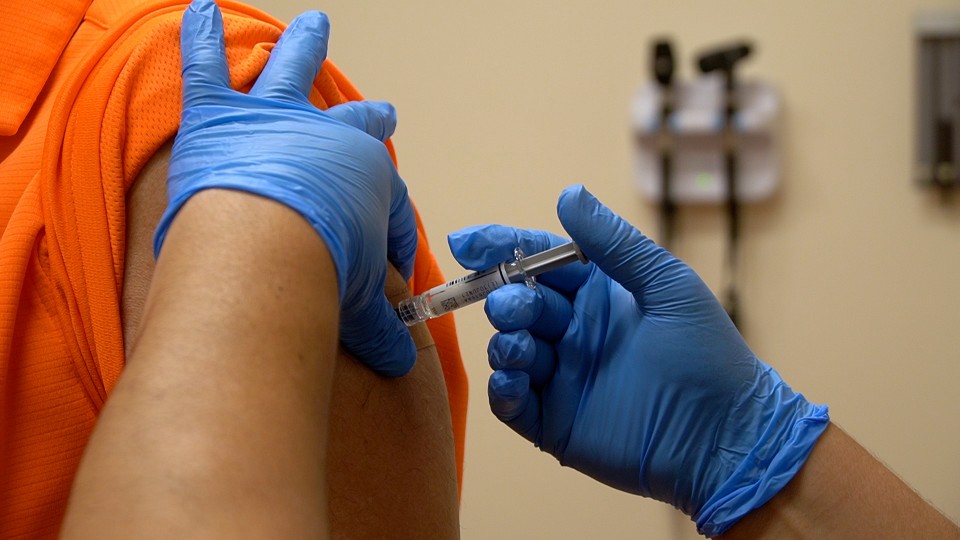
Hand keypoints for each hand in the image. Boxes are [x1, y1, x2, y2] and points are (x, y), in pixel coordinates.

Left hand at [157, 0, 416, 375]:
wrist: (266, 254)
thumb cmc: (319, 276)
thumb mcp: (359, 309)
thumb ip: (379, 329)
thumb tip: (401, 361)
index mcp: (367, 179)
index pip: (388, 203)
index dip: (393, 236)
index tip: (392, 265)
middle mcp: (327, 138)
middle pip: (353, 124)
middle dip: (370, 121)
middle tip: (382, 113)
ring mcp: (273, 119)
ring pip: (290, 73)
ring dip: (302, 48)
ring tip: (311, 26)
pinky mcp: (217, 116)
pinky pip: (208, 67)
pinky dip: (202, 38)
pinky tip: (198, 11)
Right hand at [449, 185, 828, 535]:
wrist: (723, 436)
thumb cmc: (707, 354)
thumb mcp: (666, 285)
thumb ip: (613, 243)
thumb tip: (568, 193)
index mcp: (598, 294)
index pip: (538, 262)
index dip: (500, 248)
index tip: (465, 243)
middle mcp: (574, 331)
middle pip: (517, 302)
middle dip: (506, 297)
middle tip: (513, 304)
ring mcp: (561, 377)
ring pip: (508, 348)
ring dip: (504, 340)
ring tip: (519, 343)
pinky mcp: (553, 422)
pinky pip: (510, 400)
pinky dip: (502, 386)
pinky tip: (513, 378)